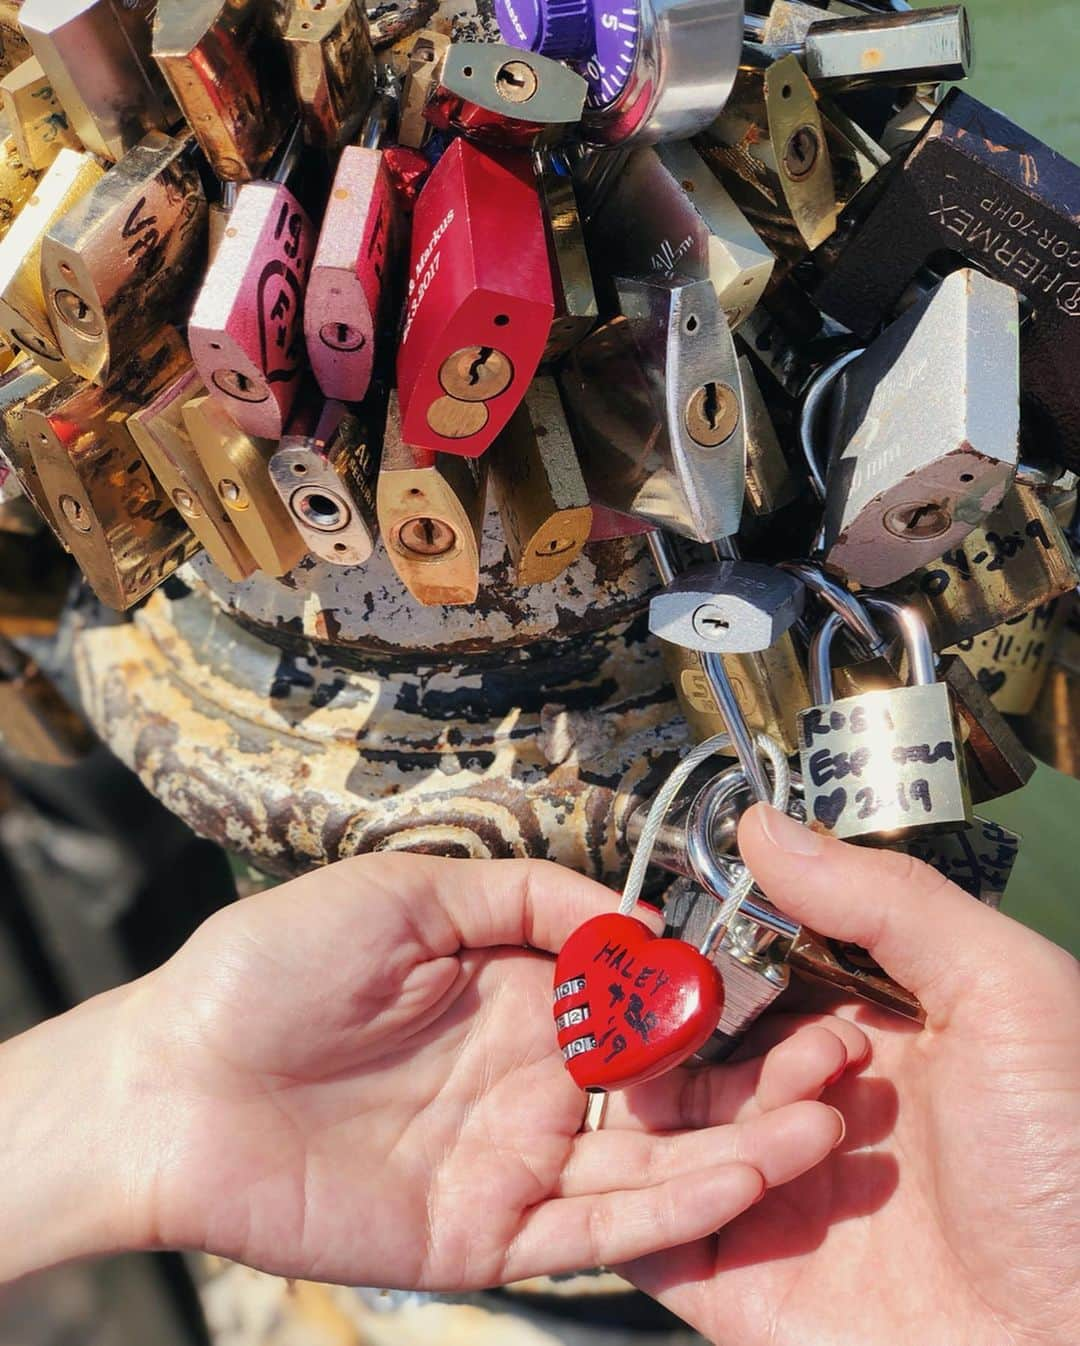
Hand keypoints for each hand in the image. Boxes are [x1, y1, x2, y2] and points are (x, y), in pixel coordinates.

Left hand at [116, 854, 858, 1288]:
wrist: (175, 1080)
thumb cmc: (274, 969)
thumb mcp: (409, 892)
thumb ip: (529, 896)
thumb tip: (638, 914)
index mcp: (518, 994)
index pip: (639, 998)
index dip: (708, 995)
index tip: (780, 984)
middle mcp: (532, 1078)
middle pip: (665, 1088)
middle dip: (753, 1080)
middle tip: (837, 1063)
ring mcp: (516, 1159)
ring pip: (651, 1165)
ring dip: (738, 1150)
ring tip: (819, 1125)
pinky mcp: (489, 1232)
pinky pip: (596, 1230)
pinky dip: (671, 1210)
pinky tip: (738, 1180)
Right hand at [624, 803, 1079, 1345]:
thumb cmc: (1075, 1169)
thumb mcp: (1005, 992)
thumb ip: (886, 898)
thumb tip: (764, 824)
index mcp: (871, 1031)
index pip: (758, 966)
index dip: (732, 942)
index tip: (715, 924)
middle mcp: (812, 1105)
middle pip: (702, 1042)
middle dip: (717, 1028)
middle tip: (796, 1049)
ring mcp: (771, 1195)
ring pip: (670, 1127)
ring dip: (711, 1113)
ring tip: (817, 1131)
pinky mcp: (740, 1283)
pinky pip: (656, 1231)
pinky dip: (663, 1198)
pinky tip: (743, 1178)